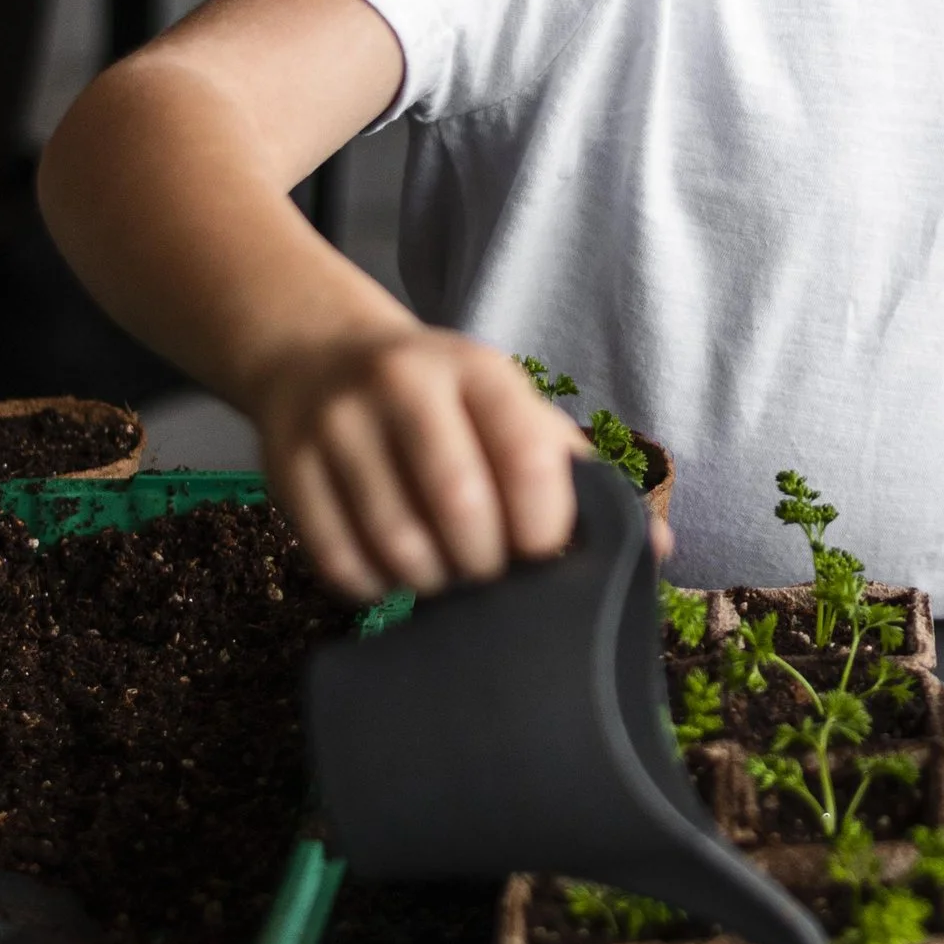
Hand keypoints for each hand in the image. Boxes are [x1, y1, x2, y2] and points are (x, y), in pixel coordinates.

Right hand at [248, 328, 586, 597]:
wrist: (319, 355)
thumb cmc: (443, 401)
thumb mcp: (510, 409)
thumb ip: (577, 474)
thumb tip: (656, 551)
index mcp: (477, 370)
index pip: (525, 455)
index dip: (544, 527)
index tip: (542, 555)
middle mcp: (403, 384)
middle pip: (459, 505)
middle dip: (486, 564)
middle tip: (490, 573)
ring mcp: (338, 425)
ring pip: (397, 543)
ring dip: (433, 582)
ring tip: (446, 574)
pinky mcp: (286, 469)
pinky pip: (338, 562)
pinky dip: (376, 588)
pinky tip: (394, 574)